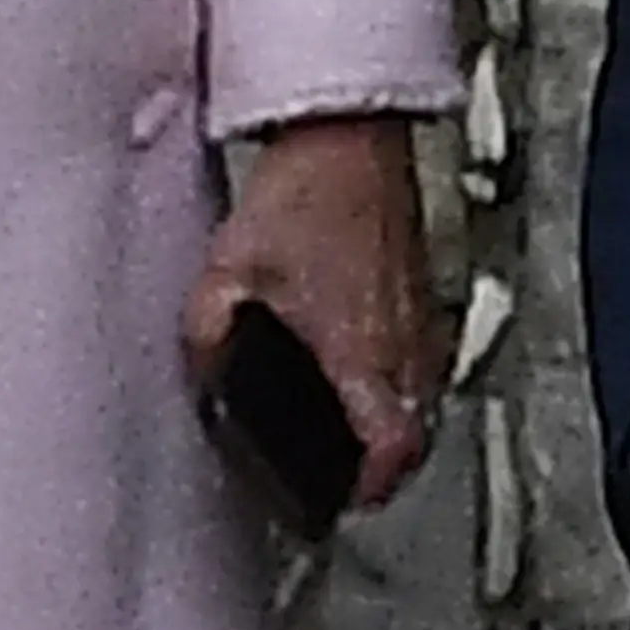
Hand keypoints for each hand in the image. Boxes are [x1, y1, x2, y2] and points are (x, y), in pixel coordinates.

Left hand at [186, 116, 438, 509]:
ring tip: (352, 420)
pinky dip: (395, 377)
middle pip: (411, 437)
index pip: (390, 452)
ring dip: (388, 419)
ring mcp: (420, 320)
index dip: (367, 487)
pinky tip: (361, 359)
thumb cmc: (308, 191)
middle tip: (344, 470)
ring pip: (419, 400)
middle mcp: (404, 345)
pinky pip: (419, 360)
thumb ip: (212, 331)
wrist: (349, 133)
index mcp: (362, 352)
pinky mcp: (422, 294)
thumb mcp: (232, 269)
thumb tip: (208, 364)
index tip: (341, 495)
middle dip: (377, 463)